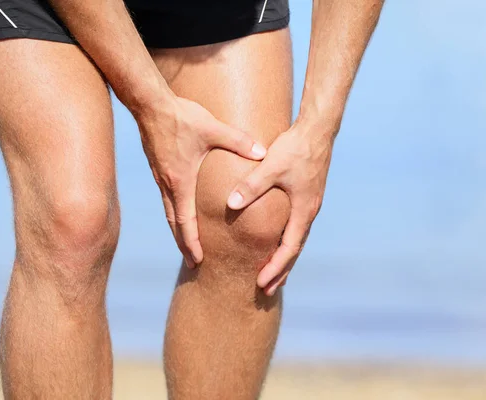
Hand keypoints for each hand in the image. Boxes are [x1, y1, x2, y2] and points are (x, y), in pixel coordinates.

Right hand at [137, 94, 266, 267]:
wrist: (149, 103)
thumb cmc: (181, 117)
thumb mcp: (213, 129)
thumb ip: (239, 142)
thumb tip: (262, 152)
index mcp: (180, 181)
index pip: (185, 222)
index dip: (191, 243)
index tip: (197, 260)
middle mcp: (167, 184)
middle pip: (174, 223)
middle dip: (183, 243)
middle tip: (193, 261)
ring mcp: (160, 176)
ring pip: (168, 211)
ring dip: (177, 229)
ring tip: (186, 242)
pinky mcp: (157, 168)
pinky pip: (166, 198)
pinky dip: (174, 212)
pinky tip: (181, 210)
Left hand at [226, 119, 334, 294]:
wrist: (318, 129)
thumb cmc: (295, 148)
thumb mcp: (270, 166)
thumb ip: (250, 186)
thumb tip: (230, 205)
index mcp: (303, 210)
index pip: (289, 249)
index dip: (275, 268)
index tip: (261, 284)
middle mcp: (309, 211)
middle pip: (294, 250)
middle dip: (280, 271)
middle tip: (266, 289)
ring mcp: (309, 204)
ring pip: (296, 238)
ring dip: (284, 257)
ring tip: (272, 272)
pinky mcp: (306, 195)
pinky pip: (296, 226)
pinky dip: (286, 240)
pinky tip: (277, 240)